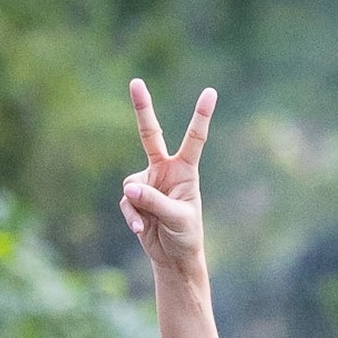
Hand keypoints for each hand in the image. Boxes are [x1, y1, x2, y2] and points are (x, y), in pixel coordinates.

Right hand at [118, 78, 213, 279]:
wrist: (173, 256)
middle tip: (135, 82)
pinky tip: (141, 230)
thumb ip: (154, 201)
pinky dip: (132, 217)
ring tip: (149, 224)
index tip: (210, 92)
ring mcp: (148, 182)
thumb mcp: (177, 218)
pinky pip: (127, 202)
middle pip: (150, 134)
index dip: (201, 116)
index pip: (194, 138)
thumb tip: (129, 188)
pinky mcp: (134, 197)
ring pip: (133, 185)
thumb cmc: (185, 235)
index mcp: (185, 170)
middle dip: (142, 108)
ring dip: (139, 207)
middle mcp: (165, 170)